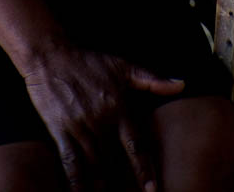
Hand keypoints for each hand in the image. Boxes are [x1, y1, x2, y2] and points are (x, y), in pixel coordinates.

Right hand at [22, 42, 184, 190]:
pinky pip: (69, 161)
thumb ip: (152, 79)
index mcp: (118, 107)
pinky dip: (74, 181)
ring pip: (92, 164)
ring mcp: (79, 126)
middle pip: (113, 160)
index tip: (152, 190)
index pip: (135, 145)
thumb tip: (181, 84)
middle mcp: (100, 120)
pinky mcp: (59, 130)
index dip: (144, 169)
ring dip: (99, 185)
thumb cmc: (89, 61)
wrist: (51, 55)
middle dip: (119, 182)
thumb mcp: (122, 66)